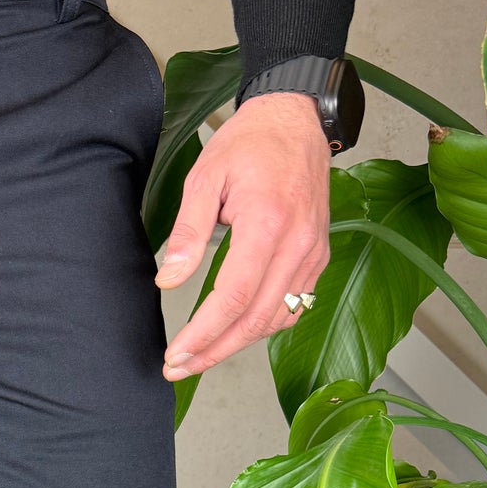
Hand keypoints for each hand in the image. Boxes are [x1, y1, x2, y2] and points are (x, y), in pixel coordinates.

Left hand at [154, 91, 330, 381]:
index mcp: (267, 224)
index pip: (232, 298)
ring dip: (236, 345)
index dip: (202, 334)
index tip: (176, 354)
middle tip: (178, 368)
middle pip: (255, 320)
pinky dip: (263, 327)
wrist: (297, 119)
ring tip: (200, 356)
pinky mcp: (318, 256)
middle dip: (213, 352)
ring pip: (276, 320)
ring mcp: (312, 253)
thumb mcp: (205, 177)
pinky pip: (294, 306)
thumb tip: (169, 281)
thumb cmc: (250, 143)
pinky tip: (235, 332)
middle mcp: (297, 245)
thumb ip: (187, 232)